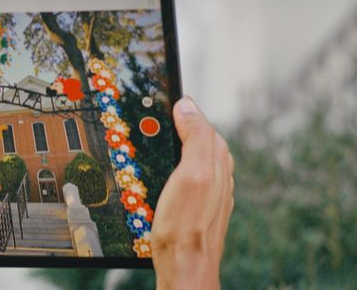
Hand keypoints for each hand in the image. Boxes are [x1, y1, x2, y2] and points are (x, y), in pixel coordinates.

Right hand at [152, 97, 233, 289]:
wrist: (184, 266)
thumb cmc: (185, 225)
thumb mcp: (190, 174)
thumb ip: (194, 137)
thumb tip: (187, 105)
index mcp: (217, 159)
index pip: (200, 121)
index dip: (178, 108)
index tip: (158, 98)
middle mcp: (217, 173)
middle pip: (194, 137)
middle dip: (173, 127)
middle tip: (147, 120)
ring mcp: (207, 190)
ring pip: (188, 157)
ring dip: (170, 148)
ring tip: (149, 144)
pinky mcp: (195, 205)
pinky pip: (183, 176)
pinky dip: (169, 169)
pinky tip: (156, 176)